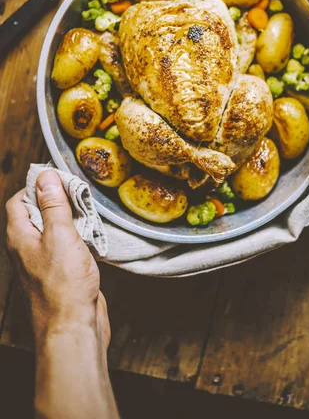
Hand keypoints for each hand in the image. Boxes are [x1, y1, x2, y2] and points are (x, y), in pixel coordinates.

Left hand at [6, 171, 117, 418]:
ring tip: (88, 210)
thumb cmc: (63, 285)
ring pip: (53, 229)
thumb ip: (53, 205)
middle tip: (78, 191)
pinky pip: (65, 245)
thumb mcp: (60, 236)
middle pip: (36, 213)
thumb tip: (45, 177)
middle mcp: (27, 248)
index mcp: (20, 237)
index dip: (36, 186)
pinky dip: (77, 235)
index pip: (18, 201)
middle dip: (56, 199)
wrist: (72, 328)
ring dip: (70, 218)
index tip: (58, 177)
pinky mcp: (60, 272)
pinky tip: (92, 234)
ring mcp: (43, 261)